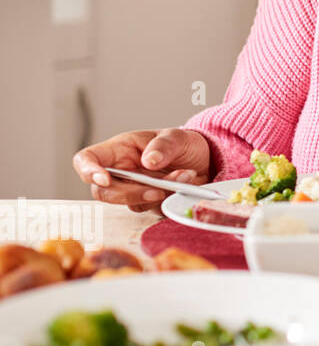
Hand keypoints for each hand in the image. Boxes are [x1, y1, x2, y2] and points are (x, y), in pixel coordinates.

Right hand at [72, 128, 211, 213]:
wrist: (205, 161)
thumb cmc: (182, 144)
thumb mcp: (177, 137)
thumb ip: (164, 146)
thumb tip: (149, 161)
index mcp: (119, 150)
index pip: (87, 159)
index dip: (88, 170)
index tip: (103, 179)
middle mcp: (120, 172)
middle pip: (103, 191)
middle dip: (129, 193)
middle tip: (158, 189)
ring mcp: (133, 190)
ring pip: (129, 203)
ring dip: (156, 194)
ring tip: (184, 176)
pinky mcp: (148, 203)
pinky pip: (150, 209)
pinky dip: (168, 200)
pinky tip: (185, 185)